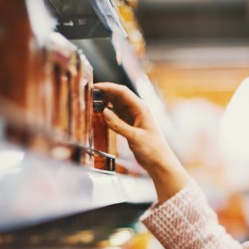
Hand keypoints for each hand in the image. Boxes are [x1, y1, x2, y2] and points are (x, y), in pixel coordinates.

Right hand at [94, 82, 189, 202]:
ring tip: (92, 103)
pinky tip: (100, 114)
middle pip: (118, 96)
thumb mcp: (134, 137)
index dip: (108, 87)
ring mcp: (134, 117)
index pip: (122, 92)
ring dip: (106, 103)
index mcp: (141, 108)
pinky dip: (108, 114)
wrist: (159, 162)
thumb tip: (103, 112)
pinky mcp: (130, 125)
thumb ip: (118, 125)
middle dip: (105, 93)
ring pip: (117, 105)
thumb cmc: (153, 149)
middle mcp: (137, 110)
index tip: (95, 86)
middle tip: (90, 94)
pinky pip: (117, 115)